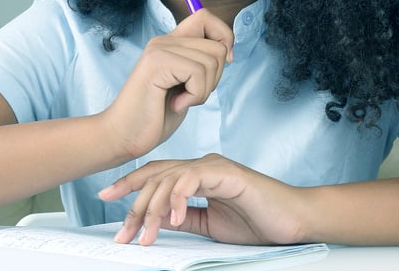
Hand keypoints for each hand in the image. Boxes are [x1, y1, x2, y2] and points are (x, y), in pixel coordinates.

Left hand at [98, 154, 303, 245]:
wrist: (293, 221)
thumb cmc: (259, 221)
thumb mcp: (210, 225)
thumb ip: (186, 217)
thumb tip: (157, 220)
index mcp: (197, 175)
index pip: (156, 175)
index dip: (129, 184)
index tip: (105, 195)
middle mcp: (201, 166)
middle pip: (156, 177)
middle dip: (134, 204)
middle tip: (124, 232)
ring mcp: (213, 166)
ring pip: (170, 178)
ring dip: (154, 207)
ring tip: (147, 233)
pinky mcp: (227, 173)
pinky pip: (193, 179)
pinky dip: (179, 197)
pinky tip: (174, 217)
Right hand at [102, 10, 233, 159]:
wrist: (123, 135)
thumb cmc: (154, 115)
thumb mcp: (185, 86)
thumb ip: (200, 65)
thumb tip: (227, 52)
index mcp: (170, 42)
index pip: (205, 17)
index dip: (223, 37)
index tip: (222, 64)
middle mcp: (164, 40)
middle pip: (217, 46)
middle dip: (215, 78)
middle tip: (190, 94)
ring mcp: (159, 49)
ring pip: (211, 60)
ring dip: (203, 90)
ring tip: (180, 100)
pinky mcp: (157, 63)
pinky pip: (198, 73)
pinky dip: (195, 95)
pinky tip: (176, 104)